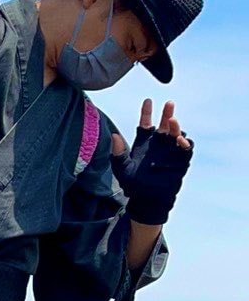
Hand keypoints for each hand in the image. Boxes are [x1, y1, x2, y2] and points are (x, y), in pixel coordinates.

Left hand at [111, 98, 192, 224]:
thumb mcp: (122, 168)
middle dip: (167, 113)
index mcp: (144, 142)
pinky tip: (181, 141)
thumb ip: (118, 153)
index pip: (145, 123)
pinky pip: (186, 149)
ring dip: (176, 127)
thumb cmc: (133, 185)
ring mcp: (170, 151)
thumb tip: (113, 136)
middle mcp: (158, 144)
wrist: (147, 200)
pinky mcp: (180, 161)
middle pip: (164, 124)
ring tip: (173, 122)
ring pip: (176, 134)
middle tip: (169, 104)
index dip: (146, 112)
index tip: (148, 101)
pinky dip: (185, 144)